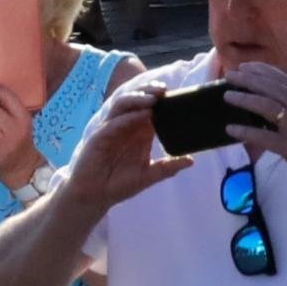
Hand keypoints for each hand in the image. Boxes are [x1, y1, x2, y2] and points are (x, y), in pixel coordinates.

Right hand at [58, 77, 191, 209]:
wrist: (95, 196)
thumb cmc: (119, 184)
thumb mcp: (148, 175)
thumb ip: (168, 167)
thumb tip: (191, 161)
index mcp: (138, 132)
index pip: (151, 109)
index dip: (162, 100)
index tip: (177, 95)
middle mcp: (125, 126)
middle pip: (137, 100)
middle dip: (149, 92)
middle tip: (165, 89)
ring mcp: (112, 129)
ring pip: (123, 105)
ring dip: (137, 98)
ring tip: (152, 98)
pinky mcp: (100, 136)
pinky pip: (113, 122)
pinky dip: (127, 117)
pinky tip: (139, 115)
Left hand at [219, 58, 286, 205]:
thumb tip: (282, 105)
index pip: (284, 80)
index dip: (263, 71)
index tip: (247, 66)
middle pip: (272, 88)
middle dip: (248, 80)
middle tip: (230, 75)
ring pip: (266, 106)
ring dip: (244, 99)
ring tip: (226, 96)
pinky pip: (264, 138)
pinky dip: (246, 132)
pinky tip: (231, 130)